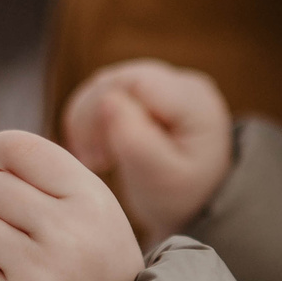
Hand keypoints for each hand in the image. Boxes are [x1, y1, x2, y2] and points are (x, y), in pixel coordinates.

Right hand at [61, 59, 234, 241]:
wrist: (193, 201)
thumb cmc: (181, 194)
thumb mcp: (164, 179)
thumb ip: (138, 142)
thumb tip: (107, 99)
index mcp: (194, 102)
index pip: (136, 84)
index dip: (102, 109)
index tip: (97, 156)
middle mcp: (180, 83)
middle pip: (118, 80)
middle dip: (92, 117)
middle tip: (92, 161)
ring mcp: (162, 83)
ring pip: (105, 83)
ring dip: (87, 120)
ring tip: (95, 159)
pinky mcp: (144, 92)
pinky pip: (104, 92)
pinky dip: (90, 120)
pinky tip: (97, 150)